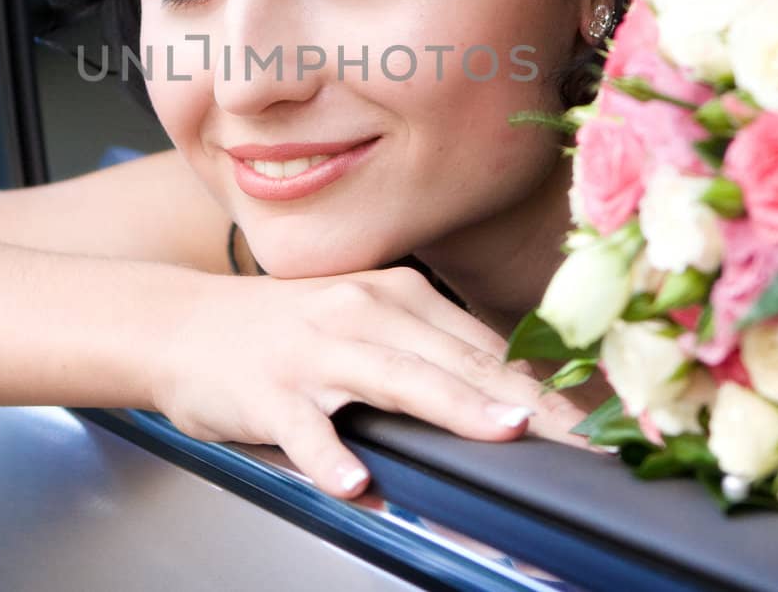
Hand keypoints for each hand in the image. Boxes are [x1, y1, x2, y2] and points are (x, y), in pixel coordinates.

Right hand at [152, 265, 586, 498]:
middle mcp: (362, 312)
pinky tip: (354, 482)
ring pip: (394, 378)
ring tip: (501, 433)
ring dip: (452, 406)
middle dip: (527, 401)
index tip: (600, 423)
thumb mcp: (361, 324)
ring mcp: (313, 351)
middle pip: (459, 361)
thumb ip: (427, 352)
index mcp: (396, 296)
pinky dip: (328, 455)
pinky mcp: (266, 391)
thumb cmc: (281, 332)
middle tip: (583, 437)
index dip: (546, 387)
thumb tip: (508, 398)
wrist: (177, 322)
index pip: (486, 348)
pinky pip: (303, 428)